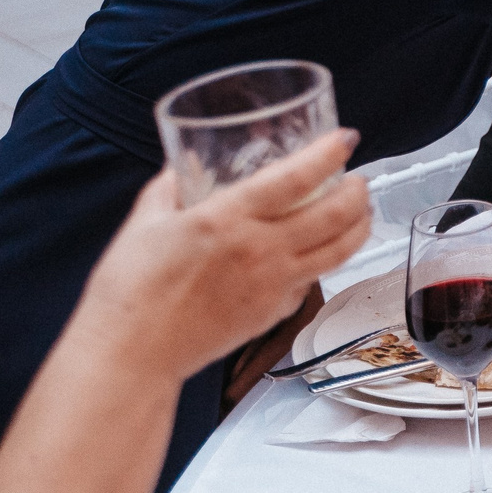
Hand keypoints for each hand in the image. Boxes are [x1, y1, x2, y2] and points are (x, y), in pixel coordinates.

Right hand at [68, 130, 372, 382]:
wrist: (130, 353)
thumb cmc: (129, 291)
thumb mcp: (143, 224)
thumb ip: (167, 190)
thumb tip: (179, 168)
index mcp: (229, 218)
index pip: (296, 178)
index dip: (328, 154)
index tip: (344, 139)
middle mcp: (261, 249)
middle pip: (335, 214)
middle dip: (358, 191)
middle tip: (359, 179)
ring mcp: (273, 284)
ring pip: (339, 251)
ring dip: (359, 227)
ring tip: (362, 213)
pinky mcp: (272, 314)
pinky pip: (311, 283)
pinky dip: (324, 265)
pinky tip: (321, 255)